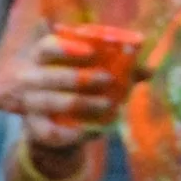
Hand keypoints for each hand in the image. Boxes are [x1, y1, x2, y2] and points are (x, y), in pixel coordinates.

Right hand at [5, 31, 124, 156]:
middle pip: (50, 76)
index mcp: (44, 57)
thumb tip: (150, 69)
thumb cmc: (82, 86)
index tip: (91, 51)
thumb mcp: (98, 72)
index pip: (47, 47)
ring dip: (83, 103)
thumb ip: (122, 69)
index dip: (66, 48)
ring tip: (109, 104)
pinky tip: (92, 131)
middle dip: (81, 78)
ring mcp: (30, 103)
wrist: (62, 122)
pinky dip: (72, 133)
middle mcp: (30, 78)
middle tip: (108, 79)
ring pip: (53, 102)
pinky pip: (50, 132)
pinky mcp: (35, 127)